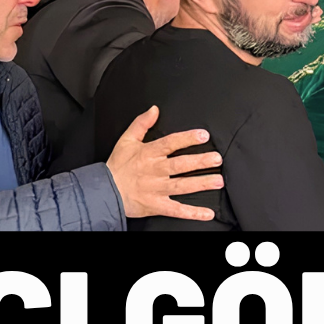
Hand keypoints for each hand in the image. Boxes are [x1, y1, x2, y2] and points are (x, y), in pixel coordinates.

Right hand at [106, 105, 223, 220]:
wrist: (104, 191)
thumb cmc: (117, 166)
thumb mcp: (126, 140)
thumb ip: (141, 123)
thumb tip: (154, 109)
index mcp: (148, 154)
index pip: (170, 143)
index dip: (187, 138)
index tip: (203, 135)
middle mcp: (154, 171)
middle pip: (180, 165)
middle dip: (200, 161)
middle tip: (216, 158)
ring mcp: (156, 190)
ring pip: (182, 186)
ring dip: (201, 184)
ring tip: (218, 180)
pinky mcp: (156, 205)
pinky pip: (176, 210)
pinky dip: (192, 213)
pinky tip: (207, 213)